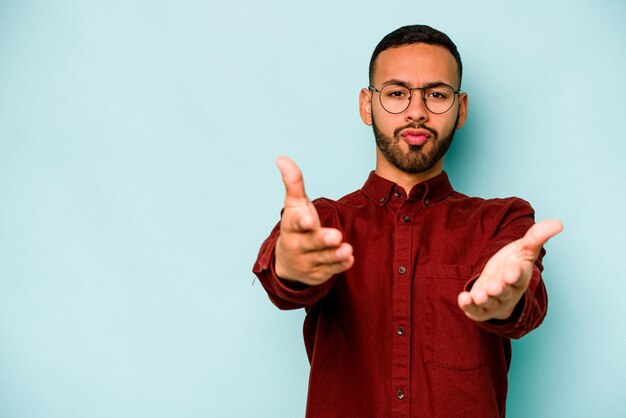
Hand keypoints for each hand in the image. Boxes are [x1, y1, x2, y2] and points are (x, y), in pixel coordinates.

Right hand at [274, 157, 353, 285]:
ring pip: (323, 258)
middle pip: (310, 243)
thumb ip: (293, 182)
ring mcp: (308, 261)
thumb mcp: (294, 205)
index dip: (301, 222)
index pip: (294, 224)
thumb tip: (282, 158)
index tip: (308, 220)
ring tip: (347, 249)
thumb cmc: (295, 227)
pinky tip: (349, 259)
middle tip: (335, 236)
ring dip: (335, 254)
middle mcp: (297, 245)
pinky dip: (340, 265)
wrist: (288, 262)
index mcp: (290, 227)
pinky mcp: (319, 272)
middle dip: (322, 240)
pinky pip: (331, 270)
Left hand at [457, 220, 562, 321]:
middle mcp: (507, 291)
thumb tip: (559, 223)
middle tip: (494, 287)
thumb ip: (537, 237)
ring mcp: (493, 301)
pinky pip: (473, 309)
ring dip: (483, 299)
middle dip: (499, 289)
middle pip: (504, 292)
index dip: (514, 275)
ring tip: (479, 296)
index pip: (518, 276)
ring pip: (489, 302)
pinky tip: (463, 298)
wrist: (500, 286)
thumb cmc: (512, 265)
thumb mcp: (524, 249)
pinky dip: (468, 305)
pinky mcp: (479, 308)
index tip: (510, 273)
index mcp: (519, 277)